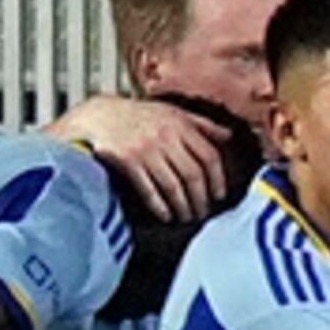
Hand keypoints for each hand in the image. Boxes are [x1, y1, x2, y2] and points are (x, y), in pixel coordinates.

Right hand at [51, 94, 232, 221]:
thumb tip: (229, 136)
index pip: (209, 157)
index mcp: (180, 124)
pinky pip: (148, 189)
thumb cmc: (140, 116)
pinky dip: (159, 206)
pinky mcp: (127, 161)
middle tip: (202, 213)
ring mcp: (146, 149)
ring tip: (186, 217)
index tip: (218, 195)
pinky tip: (166, 215)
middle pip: (193, 175)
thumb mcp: (173, 113)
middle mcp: (165, 136)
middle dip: (200, 199)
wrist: (100, 116)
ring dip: (182, 206)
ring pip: (173, 185)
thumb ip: (202, 125)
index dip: (217, 179)